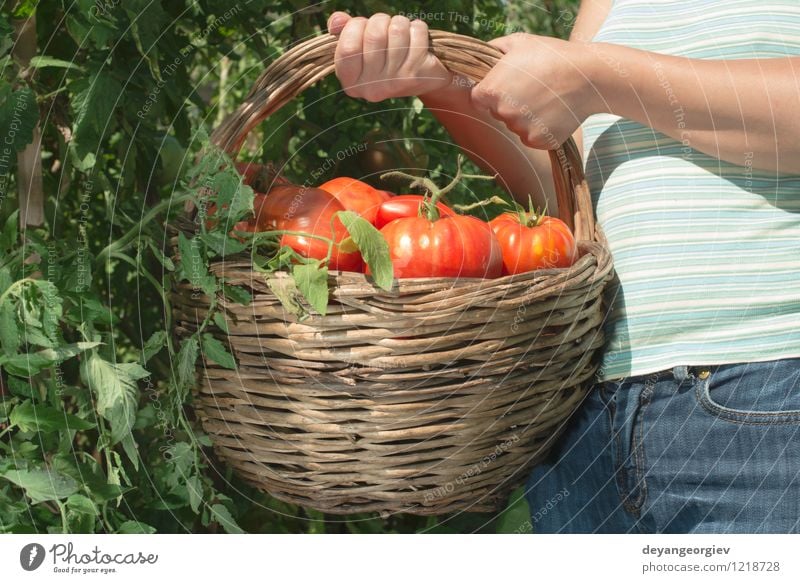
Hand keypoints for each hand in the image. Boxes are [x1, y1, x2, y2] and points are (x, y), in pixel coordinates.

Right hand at [327, 12, 453, 101]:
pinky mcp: (416, 74)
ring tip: (402, 32)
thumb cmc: (386, 58)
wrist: (422, 80)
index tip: (363, 25)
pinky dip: (417, 27)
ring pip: (397, 30)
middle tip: (386, 26)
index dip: (355, 26)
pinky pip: (416, 33)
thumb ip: (345, 32)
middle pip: (374, 35)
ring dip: (400, 22)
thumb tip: (337, 20)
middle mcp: (371, 88)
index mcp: (352, 83)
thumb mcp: (361, 48)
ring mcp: (394, 82)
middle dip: (381, 20)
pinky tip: (417, 38)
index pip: (348, 48)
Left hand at [470, 33, 598, 148]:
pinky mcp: (538, 141)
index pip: (478, 99)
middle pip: (497, 113)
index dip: (489, 93)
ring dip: (525, 117)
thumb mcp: (519, 42)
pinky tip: (552, 112)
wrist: (588, 76)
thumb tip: (483, 56)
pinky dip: (540, 129)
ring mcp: (520, 129)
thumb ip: (494, 49)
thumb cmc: (552, 55)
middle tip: (532, 89)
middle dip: (509, 103)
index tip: (504, 87)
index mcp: (491, 90)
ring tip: (546, 99)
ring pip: (516, 125)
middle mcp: (502, 113)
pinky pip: (532, 137)